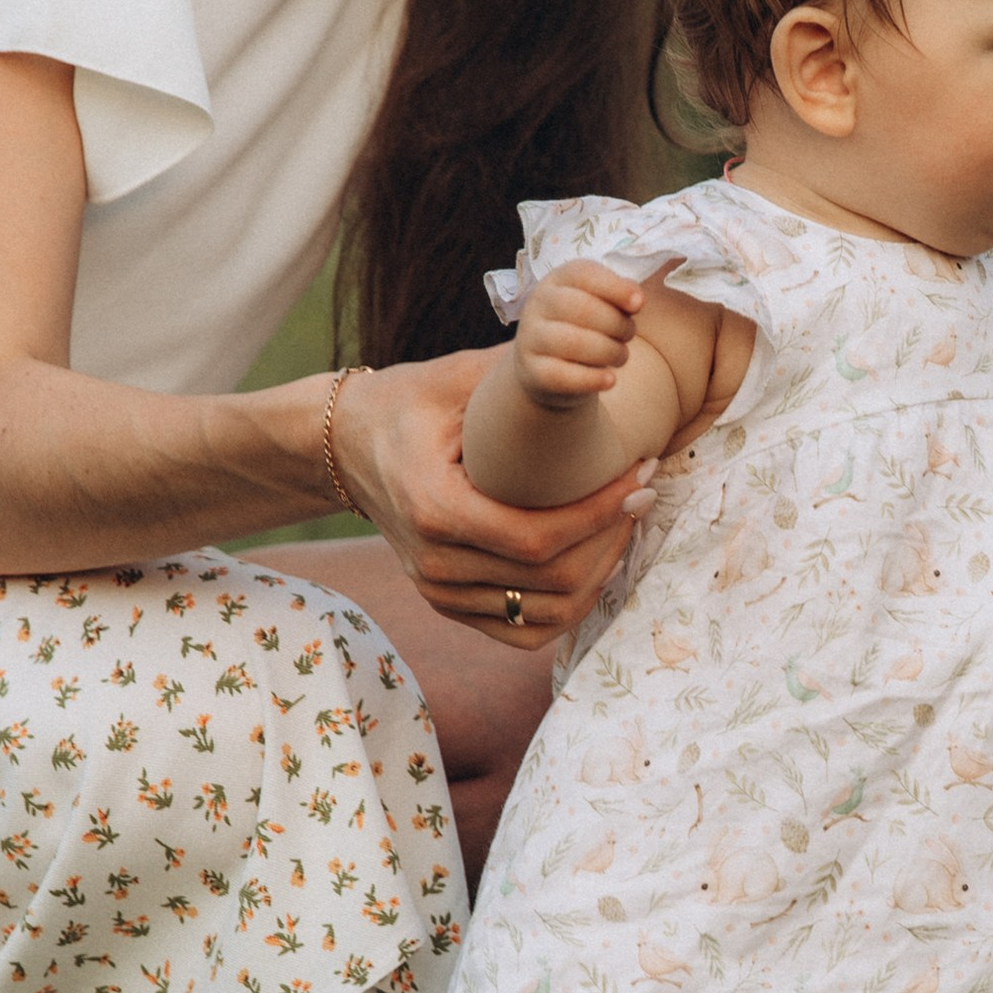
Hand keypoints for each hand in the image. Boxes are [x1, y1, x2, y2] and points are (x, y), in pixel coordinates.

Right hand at [335, 352, 655, 648]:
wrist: (350, 445)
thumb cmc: (410, 402)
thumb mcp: (456, 376)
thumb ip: (522, 371)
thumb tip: (596, 362)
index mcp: (433, 509)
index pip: (536, 538)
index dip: (600, 515)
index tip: (639, 475)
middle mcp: (433, 563)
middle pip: (550, 580)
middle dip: (612, 538)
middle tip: (643, 491)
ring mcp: (439, 591)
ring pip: (547, 612)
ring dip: (600, 571)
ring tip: (626, 522)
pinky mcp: (448, 604)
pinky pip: (525, 630)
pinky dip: (570, 605)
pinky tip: (595, 561)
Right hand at [511, 258, 659, 412]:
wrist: (548, 370)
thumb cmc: (583, 329)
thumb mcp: (600, 305)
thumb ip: (619, 296)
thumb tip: (637, 299)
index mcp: (557, 280)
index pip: (584, 274)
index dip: (615, 288)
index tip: (639, 304)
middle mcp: (539, 304)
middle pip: (582, 308)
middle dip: (617, 324)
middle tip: (628, 335)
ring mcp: (531, 338)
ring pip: (574, 342)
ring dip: (609, 351)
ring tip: (621, 356)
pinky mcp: (532, 371)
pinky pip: (562, 376)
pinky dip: (592, 379)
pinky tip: (610, 379)